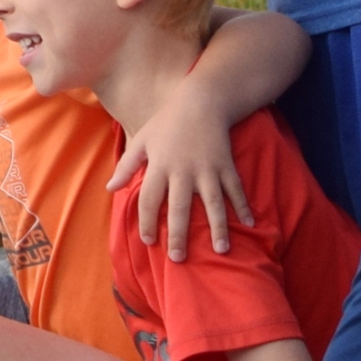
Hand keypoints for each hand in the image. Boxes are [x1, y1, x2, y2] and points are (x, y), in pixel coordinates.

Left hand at [109, 92, 246, 258]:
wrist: (201, 102)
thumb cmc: (167, 123)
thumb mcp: (142, 140)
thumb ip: (126, 166)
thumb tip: (109, 188)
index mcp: (160, 166)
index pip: (149, 199)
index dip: (146, 221)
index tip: (148, 241)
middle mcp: (183, 171)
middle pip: (179, 207)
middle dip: (178, 234)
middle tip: (178, 258)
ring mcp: (207, 169)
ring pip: (213, 203)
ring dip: (218, 227)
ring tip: (221, 251)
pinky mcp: (226, 165)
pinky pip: (236, 189)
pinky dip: (244, 206)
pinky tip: (251, 224)